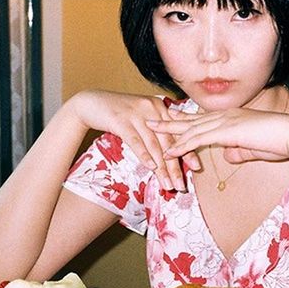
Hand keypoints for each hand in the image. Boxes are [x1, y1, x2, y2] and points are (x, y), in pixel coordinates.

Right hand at [69, 91, 199, 190]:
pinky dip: (144, 155)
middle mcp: (151, 108)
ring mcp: (136, 114)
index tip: (197, 167)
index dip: (188, 150)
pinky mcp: (121, 121)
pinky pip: (135, 141)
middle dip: (176, 166)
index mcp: (159, 107)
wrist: (91, 103)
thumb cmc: (118, 114)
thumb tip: (170, 152)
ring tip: (167, 185)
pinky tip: (151, 167)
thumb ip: (156, 129)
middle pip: (168, 142)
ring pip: (154, 145)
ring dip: (162, 168)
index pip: (178, 132)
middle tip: (182, 185)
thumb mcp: (141, 117)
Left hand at [149, 108, 288, 164]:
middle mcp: (227, 116)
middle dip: (171, 120)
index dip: (186, 120)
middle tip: (152, 119)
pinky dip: (182, 145)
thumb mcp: (256, 148)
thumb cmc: (281, 141)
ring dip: (170, 131)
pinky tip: (169, 151)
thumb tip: (229, 155)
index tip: (171, 118)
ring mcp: (226, 122)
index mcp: (234, 117)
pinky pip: (198, 139)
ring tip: (151, 132)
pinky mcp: (227, 132)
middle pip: (192, 119)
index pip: (204, 119)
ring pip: (191, 128)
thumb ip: (240, 151)